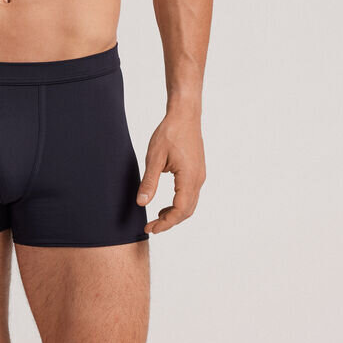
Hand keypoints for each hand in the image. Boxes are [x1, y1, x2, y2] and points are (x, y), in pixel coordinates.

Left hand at [136, 110, 205, 233]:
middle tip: (151, 227)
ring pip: (190, 204)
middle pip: (187, 211)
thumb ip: (149, 181)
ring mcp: (200, 175)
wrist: (185, 115)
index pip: (180, 210)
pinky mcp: (197, 171)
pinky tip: (166, 204)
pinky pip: (191, 195)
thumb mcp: (154, 157)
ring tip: (157, 217)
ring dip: (175, 214)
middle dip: (169, 222)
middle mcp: (198, 179)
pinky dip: (179, 204)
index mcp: (189, 177)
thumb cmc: (170, 132)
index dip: (165, 223)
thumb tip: (142, 203)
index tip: (150, 228)